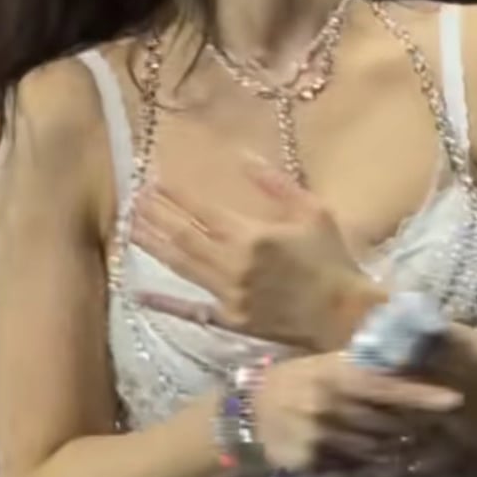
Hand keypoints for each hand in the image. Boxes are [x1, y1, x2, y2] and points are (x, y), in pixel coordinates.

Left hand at [132, 156, 378, 351]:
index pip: (203, 210)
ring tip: (130, 228)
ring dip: (154, 246)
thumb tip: (243, 155)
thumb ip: (275, 184)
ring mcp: (228, 295)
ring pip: (181, 266)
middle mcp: (232, 265)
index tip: (155, 180)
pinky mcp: (229, 321)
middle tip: (132, 199)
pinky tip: (139, 292)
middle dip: (156, 215)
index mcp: (251, 235)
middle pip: (184, 236)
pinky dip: (165, 302)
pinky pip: (191, 310)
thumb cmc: (332, 259)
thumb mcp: (312, 211)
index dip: (177, 195)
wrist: (345, 315)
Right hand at [252, 354, 462, 473]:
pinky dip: (358, 460)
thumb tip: (411, 361)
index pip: (389, 386)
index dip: (423, 395)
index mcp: (337, 375)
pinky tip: (346, 447)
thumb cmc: (295, 381)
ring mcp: (322, 435)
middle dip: (405, 426)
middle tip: (409, 424)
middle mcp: (331, 405)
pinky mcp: (313, 460)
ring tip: (374, 436)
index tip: (455, 400)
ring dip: (384, 446)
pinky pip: (352, 465)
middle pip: (389, 424)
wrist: (248, 412)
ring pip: (374, 449)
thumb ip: (363, 367)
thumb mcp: (325, 365)